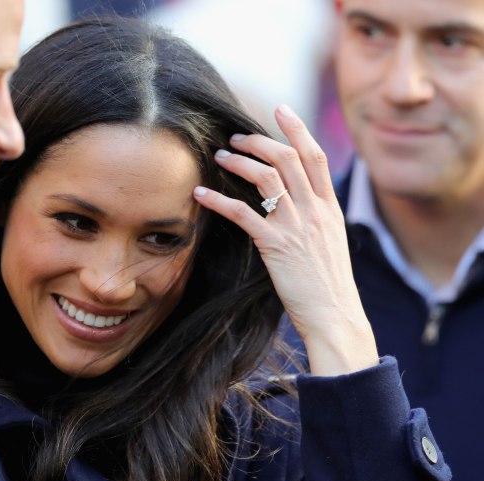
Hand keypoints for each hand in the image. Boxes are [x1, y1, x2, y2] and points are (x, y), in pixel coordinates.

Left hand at [193, 105, 377, 375]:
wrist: (335, 316)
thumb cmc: (329, 284)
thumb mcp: (331, 242)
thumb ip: (316, 216)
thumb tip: (298, 199)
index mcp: (330, 208)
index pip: (315, 156)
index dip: (297, 128)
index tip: (280, 108)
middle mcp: (315, 211)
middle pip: (287, 159)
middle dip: (259, 141)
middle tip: (235, 138)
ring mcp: (296, 227)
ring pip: (266, 178)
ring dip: (239, 162)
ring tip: (219, 158)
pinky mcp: (275, 246)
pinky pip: (242, 213)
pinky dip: (218, 200)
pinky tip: (201, 194)